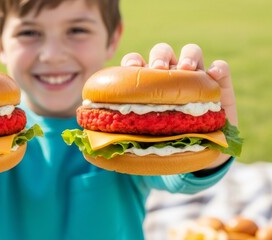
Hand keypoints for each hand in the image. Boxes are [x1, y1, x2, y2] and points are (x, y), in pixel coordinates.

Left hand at [120, 43, 237, 167]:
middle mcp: (171, 76)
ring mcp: (196, 78)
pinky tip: (214, 74)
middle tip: (158, 70)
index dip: (132, 62)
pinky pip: (221, 70)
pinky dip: (218, 69)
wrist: (201, 154)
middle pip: (163, 53)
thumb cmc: (166, 142)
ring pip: (191, 52)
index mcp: (149, 84)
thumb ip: (124, 139)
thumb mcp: (145, 140)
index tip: (130, 69)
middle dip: (159, 58)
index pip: (137, 63)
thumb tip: (88, 151)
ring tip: (185, 70)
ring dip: (187, 57)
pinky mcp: (220, 87)